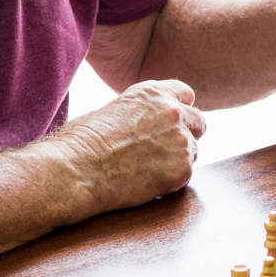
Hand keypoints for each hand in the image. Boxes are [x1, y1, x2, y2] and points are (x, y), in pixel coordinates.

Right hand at [57, 79, 206, 210]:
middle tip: (163, 151)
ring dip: (176, 160)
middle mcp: (173, 112)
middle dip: (186, 135)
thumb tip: (144, 125)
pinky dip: (170, 182)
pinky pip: (185, 176)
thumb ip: (139, 112)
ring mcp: (181, 140)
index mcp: (153, 93)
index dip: (179, 110)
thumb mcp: (110, 110)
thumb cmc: (81, 143)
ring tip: (145, 170)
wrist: (76, 170)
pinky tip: (145, 183)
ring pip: (193, 152)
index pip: (185, 94)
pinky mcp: (182, 169)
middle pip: (199, 123)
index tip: (171, 123)